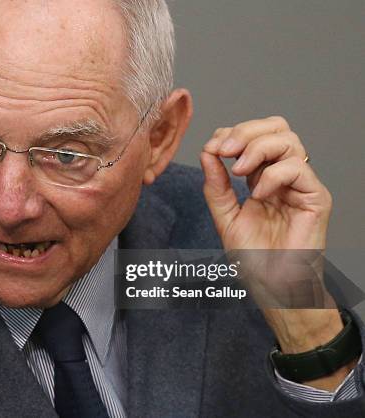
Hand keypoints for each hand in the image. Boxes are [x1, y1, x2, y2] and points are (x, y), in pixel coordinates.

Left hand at [200, 116, 350, 390]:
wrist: (272, 286)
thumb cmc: (254, 257)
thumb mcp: (225, 216)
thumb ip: (216, 186)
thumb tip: (207, 153)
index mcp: (262, 176)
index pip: (255, 134)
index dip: (233, 133)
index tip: (213, 148)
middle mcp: (283, 176)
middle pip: (276, 128)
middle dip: (246, 131)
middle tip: (225, 148)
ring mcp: (301, 185)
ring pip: (289, 141)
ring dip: (257, 148)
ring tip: (239, 171)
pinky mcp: (315, 198)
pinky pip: (299, 169)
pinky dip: (273, 175)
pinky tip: (259, 194)